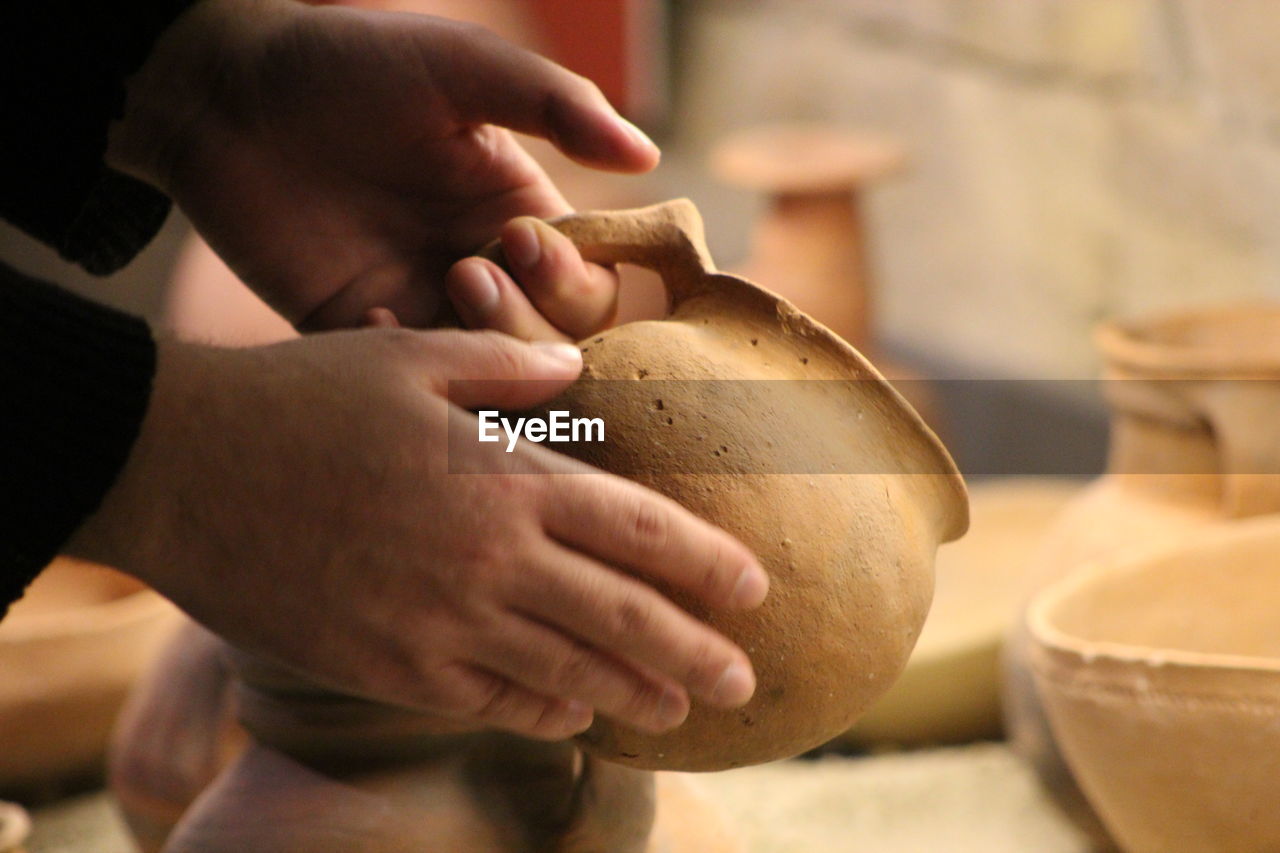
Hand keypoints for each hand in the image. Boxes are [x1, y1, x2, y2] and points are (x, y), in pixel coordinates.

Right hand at [68, 330, 766, 739]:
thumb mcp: (411, 356)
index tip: (754, 589)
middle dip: (694, 652)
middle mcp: (489, 558)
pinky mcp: (389, 666)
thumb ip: (506, 364)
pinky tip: (574, 715)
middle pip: (621, 616)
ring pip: (565, 671)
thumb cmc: (301, 399)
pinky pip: (488, 700)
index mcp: (507, 476)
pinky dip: (542, 709)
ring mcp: (440, 622)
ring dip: (632, 692)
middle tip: (744, 681)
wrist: (184, 469)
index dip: (705, 563)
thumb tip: (574, 364)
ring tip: (679, 710)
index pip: (639, 528)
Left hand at [109, 0, 656, 332]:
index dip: (573, 281)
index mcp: (519, 215)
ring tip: (439, 286)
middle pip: (552, 348)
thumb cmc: (351, 64)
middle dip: (529, 322)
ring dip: (478, 349)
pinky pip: (404, 383)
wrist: (226, 93)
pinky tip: (372, 311)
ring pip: (487, 377)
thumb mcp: (462, 69)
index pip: (590, 290)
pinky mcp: (357, 332)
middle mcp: (482, 270)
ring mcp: (421, 306)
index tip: (523, 237)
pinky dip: (403, 363)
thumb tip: (646, 156)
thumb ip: (556, 107)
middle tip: (469, 269)